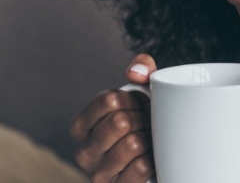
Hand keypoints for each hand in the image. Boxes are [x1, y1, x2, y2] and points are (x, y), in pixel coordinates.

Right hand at [70, 54, 156, 181]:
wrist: (158, 161)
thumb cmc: (144, 124)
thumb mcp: (143, 92)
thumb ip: (142, 68)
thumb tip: (136, 71)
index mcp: (80, 126)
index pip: (109, 99)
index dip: (134, 99)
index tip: (139, 106)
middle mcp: (83, 152)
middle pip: (121, 121)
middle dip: (143, 120)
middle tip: (147, 126)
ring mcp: (97, 174)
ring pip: (133, 143)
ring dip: (149, 140)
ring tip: (149, 142)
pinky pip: (141, 167)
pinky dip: (153, 160)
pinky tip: (150, 160)